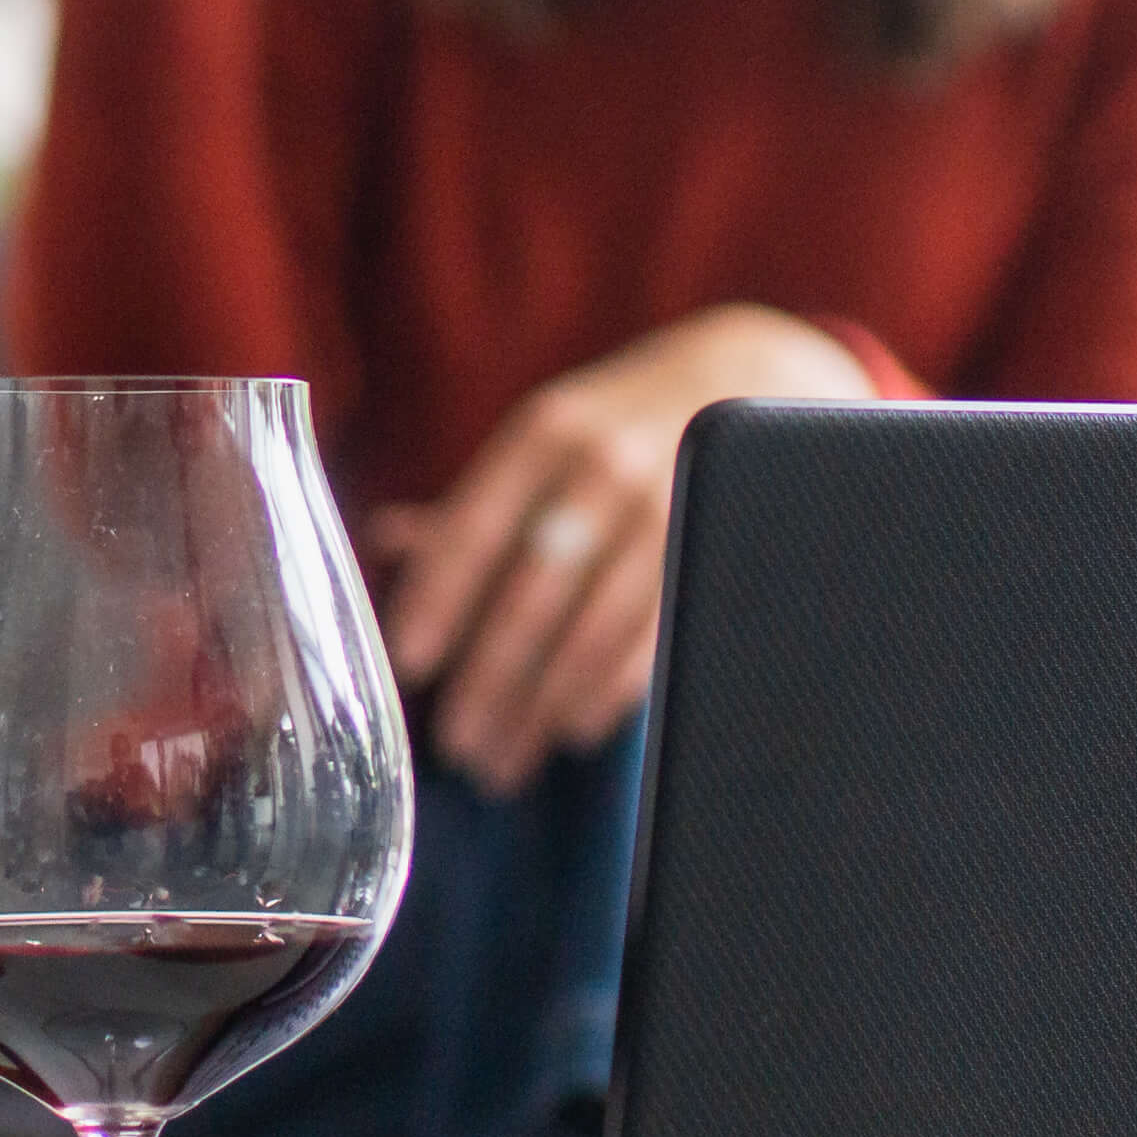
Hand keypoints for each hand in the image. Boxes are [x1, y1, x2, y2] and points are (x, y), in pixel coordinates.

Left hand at [373, 306, 877, 789]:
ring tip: (503, 758)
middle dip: (489, 677)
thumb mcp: (546, 438)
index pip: (474, 525)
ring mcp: (668, 511)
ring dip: (542, 704)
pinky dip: (607, 692)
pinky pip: (653, 639)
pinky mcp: (713, 553)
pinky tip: (571, 729)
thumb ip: (475, 500)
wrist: (748, 378)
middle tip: (456, 743)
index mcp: (546, 433)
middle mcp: (605, 467)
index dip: (436, 597)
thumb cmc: (620, 426)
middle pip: (532, 590)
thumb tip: (388, 542)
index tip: (406, 662)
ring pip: (592, 627)